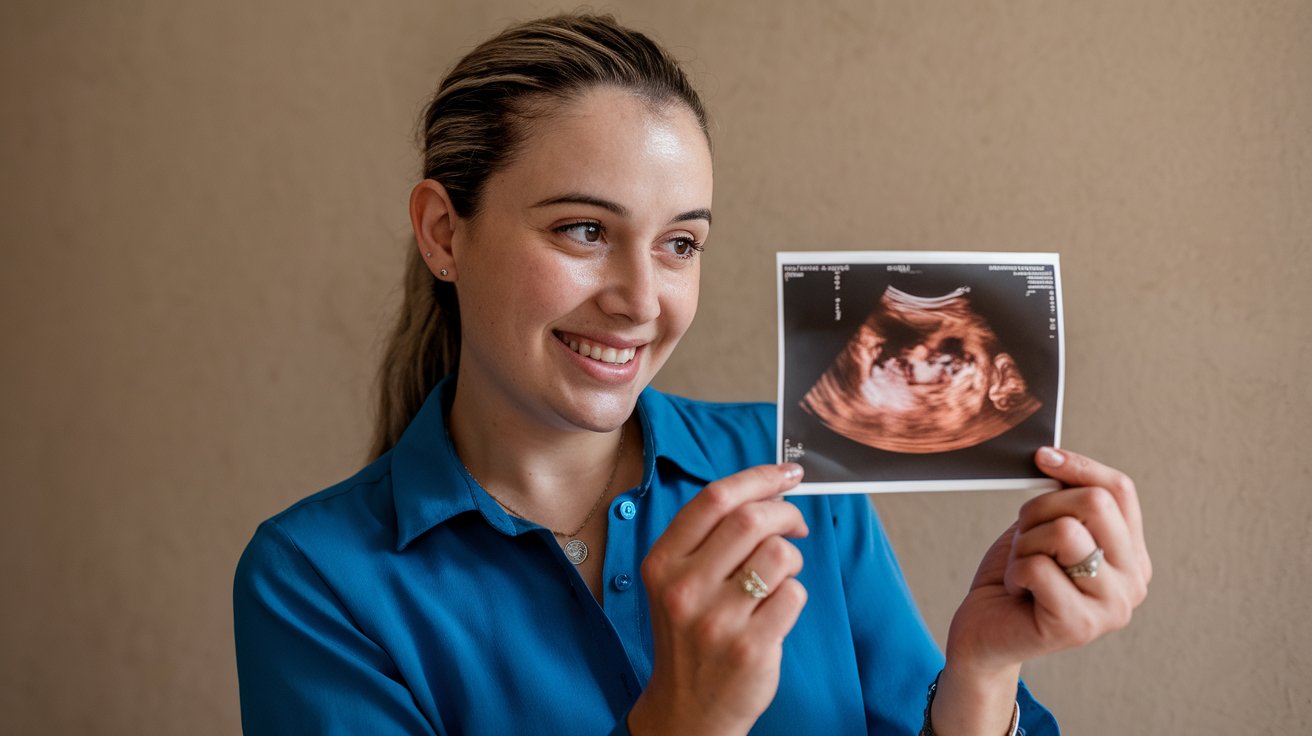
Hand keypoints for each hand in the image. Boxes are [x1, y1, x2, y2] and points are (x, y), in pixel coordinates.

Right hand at [628, 464, 809, 735]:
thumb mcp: (677, 582)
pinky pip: (794, 594)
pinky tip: (776, 612)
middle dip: (786, 514)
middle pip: (751, 519)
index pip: (715, 498)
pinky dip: (794, 594)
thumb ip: (710, 537)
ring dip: (791, 558)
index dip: (759, 476)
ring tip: (779, 578)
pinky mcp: (750, 647)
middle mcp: (684, 588)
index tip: (788, 473)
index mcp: (663, 562)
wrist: (687, 709)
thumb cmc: (690, 635)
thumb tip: (769, 489)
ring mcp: (717, 620)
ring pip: (778, 554)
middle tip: (795, 526)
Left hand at [933, 448, 1152, 732]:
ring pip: (1066, 532)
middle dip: (1042, 508)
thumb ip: (1065, 501)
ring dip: (1027, 542)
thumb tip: (1052, 456)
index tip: (1042, 457)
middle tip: (1024, 535)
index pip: (1120, 490)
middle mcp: (1133, 583)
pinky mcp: (1079, 626)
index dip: (1078, 465)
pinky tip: (1018, 591)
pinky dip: (1016, 571)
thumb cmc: (1017, 578)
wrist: (986, 632)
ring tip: (1023, 567)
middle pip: (1096, 504)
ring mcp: (1111, 608)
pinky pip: (1038, 566)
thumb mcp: (1046, 529)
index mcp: (1133, 556)